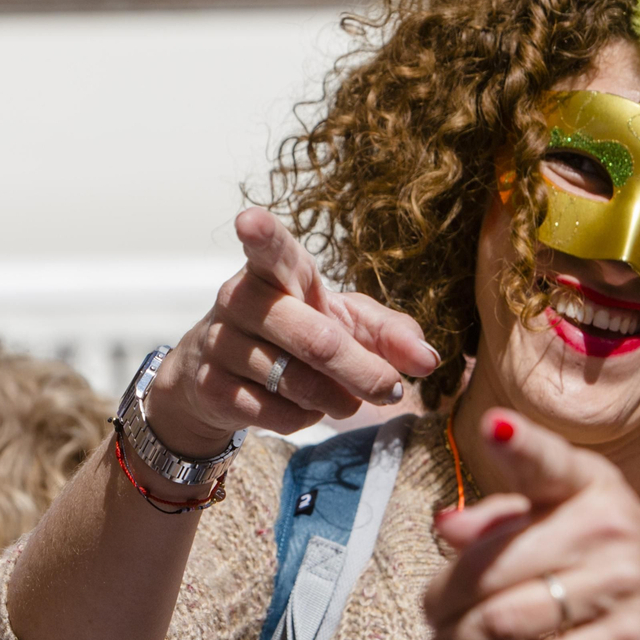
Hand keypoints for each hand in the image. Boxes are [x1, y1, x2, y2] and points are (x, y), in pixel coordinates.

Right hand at [146, 208, 440, 457]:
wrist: (217, 376)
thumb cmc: (299, 333)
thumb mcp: (349, 323)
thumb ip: (392, 333)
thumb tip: (428, 360)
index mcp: (280, 272)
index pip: (270, 250)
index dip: (262, 235)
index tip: (250, 221)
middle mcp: (242, 299)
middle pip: (316, 340)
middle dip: (364, 372)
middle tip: (391, 390)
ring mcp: (221, 343)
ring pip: (298, 383)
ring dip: (337, 400)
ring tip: (344, 399)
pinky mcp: (211, 387)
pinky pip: (276, 413)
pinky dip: (303, 418)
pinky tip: (300, 407)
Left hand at [419, 410, 639, 639]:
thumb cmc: (619, 566)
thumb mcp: (571, 524)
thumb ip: (504, 519)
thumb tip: (443, 525)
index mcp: (591, 484)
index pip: (549, 461)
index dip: (519, 443)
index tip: (490, 425)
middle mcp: (609, 526)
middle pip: (494, 565)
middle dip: (442, 599)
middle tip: (427, 615)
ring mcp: (623, 583)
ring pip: (507, 620)